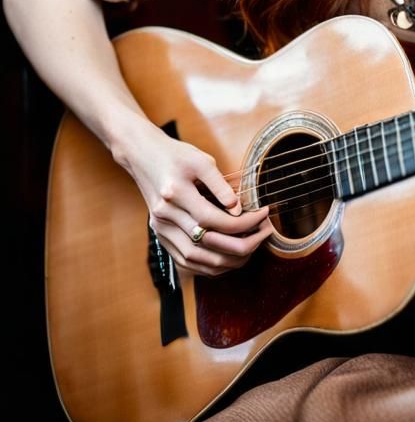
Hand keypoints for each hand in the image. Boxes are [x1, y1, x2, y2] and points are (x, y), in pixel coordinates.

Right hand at [121, 120, 272, 276]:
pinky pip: (184, 261)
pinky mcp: (160, 236)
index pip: (213, 219)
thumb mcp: (202, 161)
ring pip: (194, 259)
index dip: (242, 222)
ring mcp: (160, 229)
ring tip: (250, 250)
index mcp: (175, 193)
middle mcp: (165, 215)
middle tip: (263, 235)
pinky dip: (207, 265)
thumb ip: (220, 186)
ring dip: (225, 260)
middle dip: (240, 245)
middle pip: (205, 244)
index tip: (263, 215)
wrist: (143, 156)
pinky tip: (227, 259)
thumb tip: (237, 210)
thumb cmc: (176, 155)